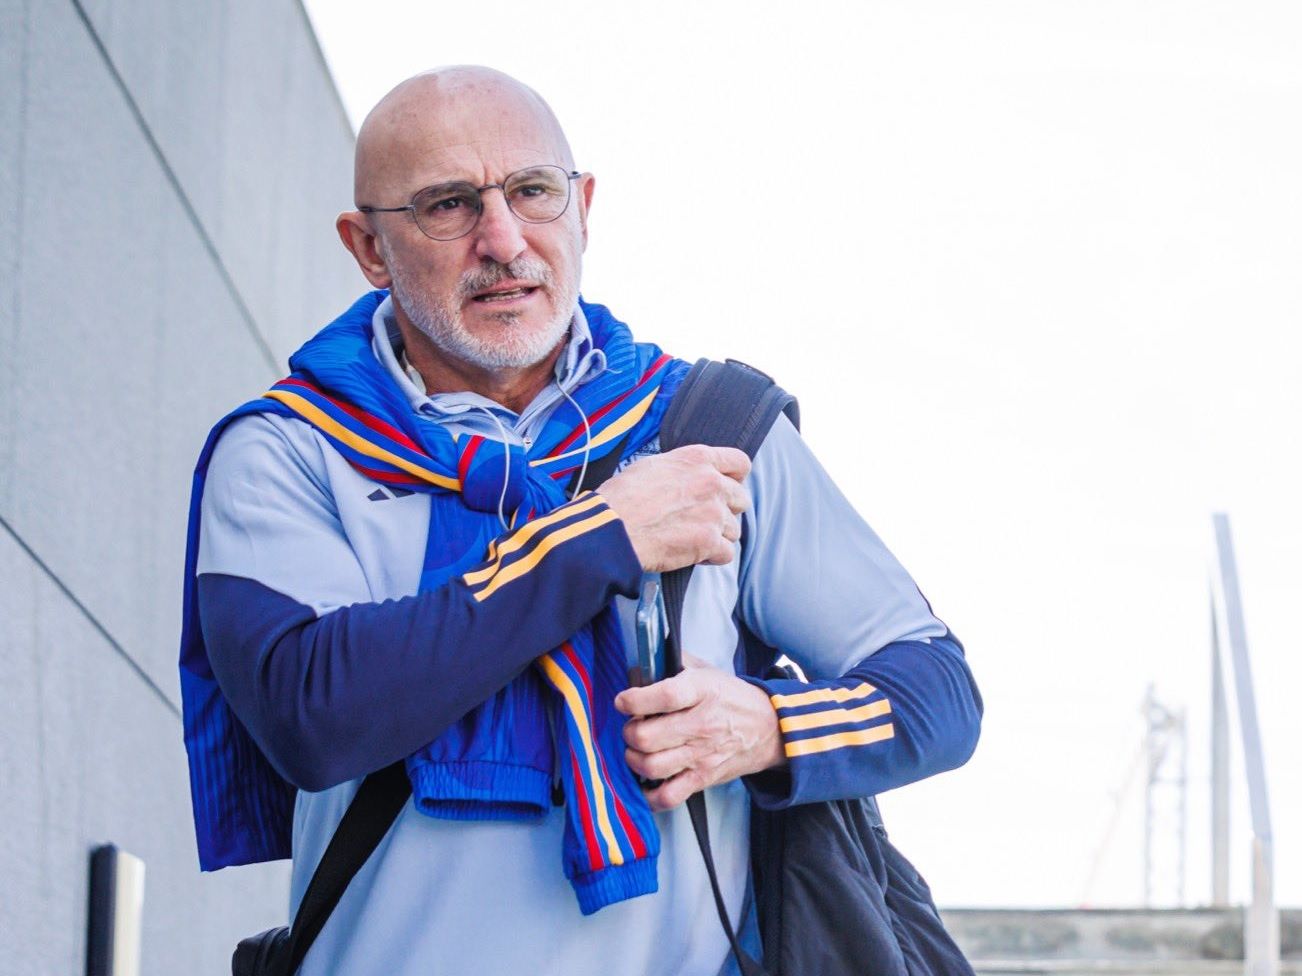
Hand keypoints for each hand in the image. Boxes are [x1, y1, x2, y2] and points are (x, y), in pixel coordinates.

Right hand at [597, 445, 750, 571]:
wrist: (612, 528)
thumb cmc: (622, 497)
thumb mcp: (651, 466)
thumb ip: (681, 469)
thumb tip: (687, 478)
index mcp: (698, 459)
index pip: (740, 463)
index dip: (735, 478)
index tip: (726, 488)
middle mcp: (711, 483)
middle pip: (741, 499)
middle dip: (726, 510)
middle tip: (703, 519)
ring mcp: (713, 513)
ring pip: (734, 529)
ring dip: (717, 536)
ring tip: (692, 539)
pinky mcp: (709, 542)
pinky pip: (727, 553)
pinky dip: (713, 557)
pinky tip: (694, 554)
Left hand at [614, 654, 785, 811]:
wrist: (768, 729)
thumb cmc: (731, 698)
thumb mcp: (706, 671)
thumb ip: (673, 663)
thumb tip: (640, 666)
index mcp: (702, 692)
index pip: (665, 696)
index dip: (635, 700)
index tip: (623, 701)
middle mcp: (701, 725)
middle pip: (648, 737)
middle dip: (630, 732)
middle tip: (633, 727)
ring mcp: (702, 755)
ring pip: (651, 767)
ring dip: (634, 759)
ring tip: (638, 750)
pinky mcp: (703, 779)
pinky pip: (668, 796)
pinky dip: (649, 794)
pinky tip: (647, 780)